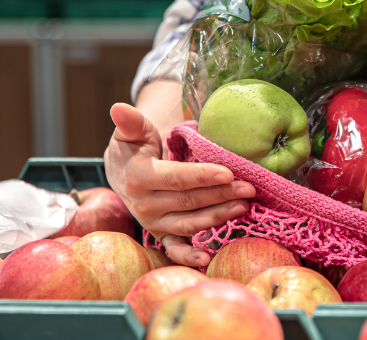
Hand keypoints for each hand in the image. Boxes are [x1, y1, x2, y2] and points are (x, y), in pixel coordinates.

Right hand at [104, 103, 255, 265]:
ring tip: (244, 206)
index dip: (202, 176)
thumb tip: (117, 107)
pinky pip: (175, 249)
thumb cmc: (135, 148)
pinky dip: (190, 257)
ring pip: (190, 223)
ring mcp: (154, 223)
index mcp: (138, 178)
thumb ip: (131, 122)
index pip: (176, 178)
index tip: (228, 172)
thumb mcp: (133, 132)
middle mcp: (145, 205)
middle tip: (249, 188)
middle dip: (221, 194)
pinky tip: (208, 259)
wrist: (123, 172)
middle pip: (189, 201)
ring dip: (218, 217)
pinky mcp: (162, 235)